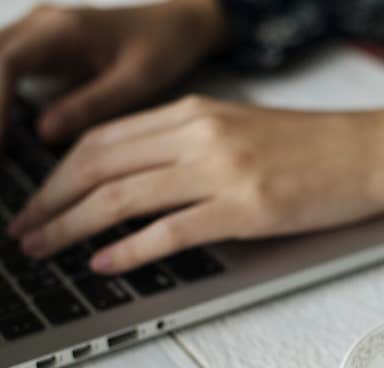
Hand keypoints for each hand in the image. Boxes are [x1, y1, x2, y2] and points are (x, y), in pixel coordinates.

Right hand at [0, 0, 225, 141]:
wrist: (177, 25)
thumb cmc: (164, 50)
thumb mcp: (137, 81)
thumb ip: (94, 104)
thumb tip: (44, 133)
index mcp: (63, 30)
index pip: (6, 63)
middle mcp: (39, 25)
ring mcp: (33, 32)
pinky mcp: (36, 47)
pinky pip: (0, 69)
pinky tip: (3, 137)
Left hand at [8, 95, 383, 272]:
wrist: (373, 152)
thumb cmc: (317, 148)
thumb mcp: (243, 132)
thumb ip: (191, 148)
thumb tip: (144, 183)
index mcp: (195, 113)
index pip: (104, 138)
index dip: (59, 172)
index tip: (39, 198)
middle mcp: (199, 135)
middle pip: (100, 165)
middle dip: (50, 201)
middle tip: (23, 230)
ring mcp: (222, 171)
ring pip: (123, 197)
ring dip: (73, 226)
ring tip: (45, 250)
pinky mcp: (246, 208)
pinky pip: (170, 230)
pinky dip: (129, 249)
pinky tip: (105, 263)